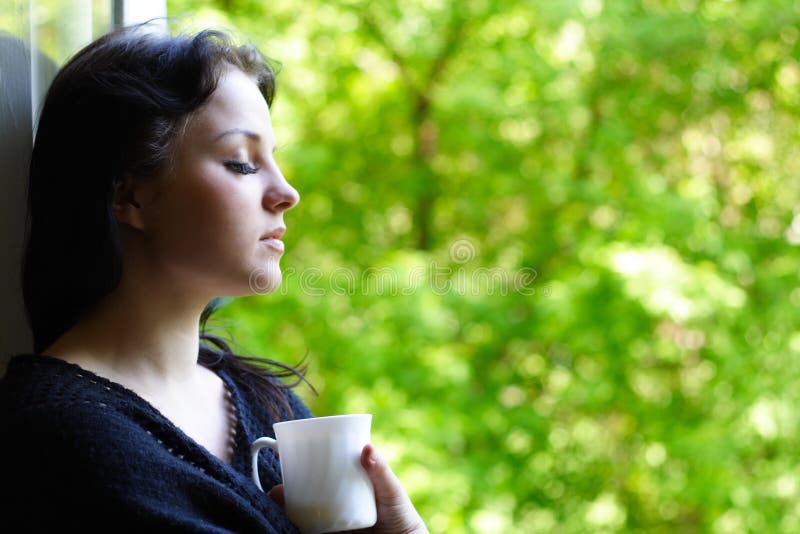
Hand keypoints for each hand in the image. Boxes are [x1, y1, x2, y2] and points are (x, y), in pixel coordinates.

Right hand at [268, 444, 427, 533]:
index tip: (288, 456)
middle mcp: (338, 501)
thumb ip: (381, 472)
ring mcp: (333, 520)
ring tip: (277, 500)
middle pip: (308, 490)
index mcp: (349, 484)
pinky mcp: (330, 533)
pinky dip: (296, 525)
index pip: (325, 470)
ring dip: (287, 506)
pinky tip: (286, 520)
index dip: (306, 464)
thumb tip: (367, 447)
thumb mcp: (392, 491)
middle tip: (278, 488)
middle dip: (289, 488)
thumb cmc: (400, 515)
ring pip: (305, 511)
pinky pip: (310, 529)